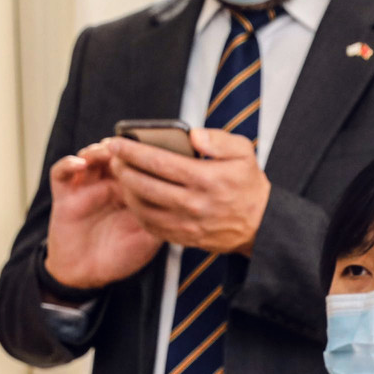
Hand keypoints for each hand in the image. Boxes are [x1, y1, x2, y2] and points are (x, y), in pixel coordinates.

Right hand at [44, 141, 162, 288]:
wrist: (88, 275)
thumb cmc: (120, 256)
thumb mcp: (148, 238)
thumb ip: (161, 219)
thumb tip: (182, 201)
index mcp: (131, 193)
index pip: (138, 165)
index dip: (146, 155)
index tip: (157, 148)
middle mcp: (109, 185)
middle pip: (115, 155)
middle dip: (122, 147)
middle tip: (130, 144)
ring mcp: (87, 188)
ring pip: (90, 156)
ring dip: (97, 150)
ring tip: (106, 151)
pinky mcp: (65, 196)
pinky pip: (61, 172)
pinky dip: (68, 163)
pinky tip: (79, 163)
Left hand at [107, 129, 271, 256]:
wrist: (261, 224)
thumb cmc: (248, 185)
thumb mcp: (244, 152)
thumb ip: (218, 139)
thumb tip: (192, 136)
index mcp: (206, 179)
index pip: (159, 162)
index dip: (133, 151)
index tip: (116, 142)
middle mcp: (194, 203)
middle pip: (145, 185)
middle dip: (123, 169)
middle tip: (113, 158)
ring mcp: (188, 223)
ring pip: (144, 208)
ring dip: (126, 191)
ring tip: (121, 177)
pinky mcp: (186, 238)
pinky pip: (152, 226)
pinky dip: (138, 212)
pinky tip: (135, 199)